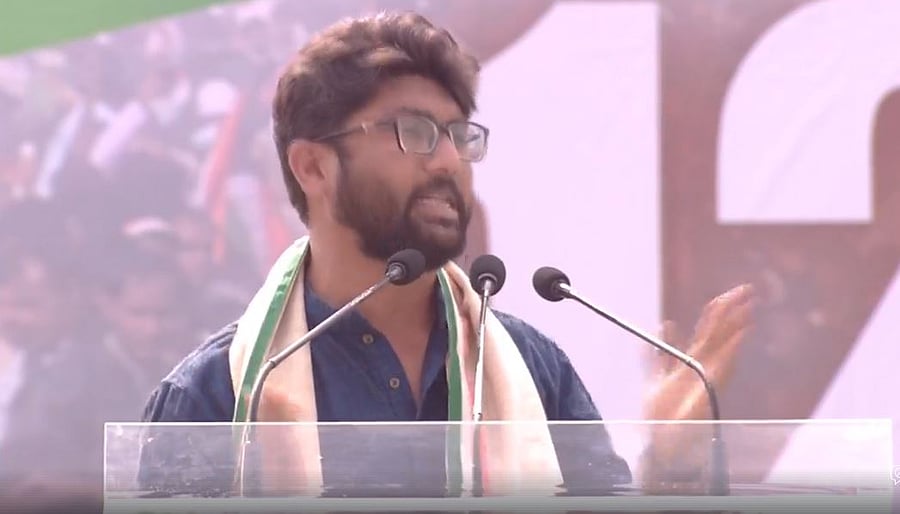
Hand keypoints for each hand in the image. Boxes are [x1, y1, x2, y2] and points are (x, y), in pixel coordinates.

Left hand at [640, 283, 754, 488]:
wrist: (660, 442)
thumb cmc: (659, 414)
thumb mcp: (653, 377)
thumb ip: (655, 355)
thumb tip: (662, 326)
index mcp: (690, 360)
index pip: (708, 329)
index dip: (718, 311)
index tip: (728, 294)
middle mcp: (702, 366)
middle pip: (719, 332)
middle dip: (732, 310)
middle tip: (747, 289)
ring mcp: (707, 375)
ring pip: (724, 343)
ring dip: (736, 323)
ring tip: (748, 304)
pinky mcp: (710, 387)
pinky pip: (725, 363)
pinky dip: (734, 346)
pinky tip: (743, 331)